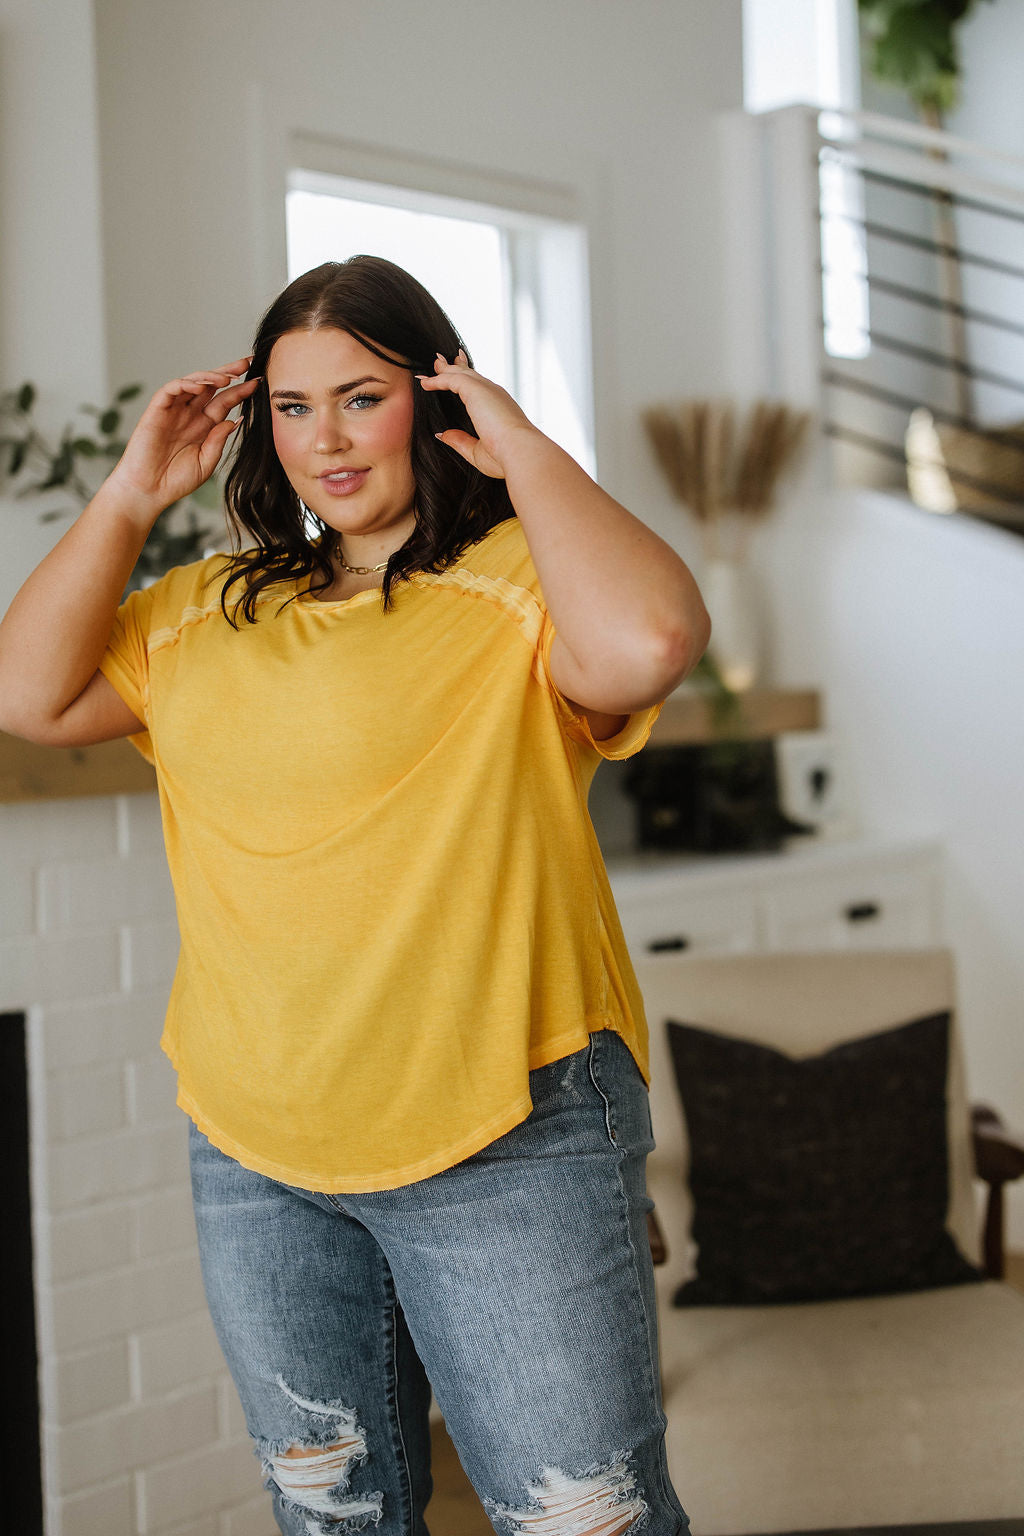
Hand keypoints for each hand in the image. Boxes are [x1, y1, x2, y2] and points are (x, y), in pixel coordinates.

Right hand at [105, 357, 259, 521]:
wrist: (149, 491)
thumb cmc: (176, 480)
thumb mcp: (206, 461)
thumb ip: (218, 440)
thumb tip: (234, 419)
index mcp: (204, 426)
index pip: (224, 401)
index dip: (240, 391)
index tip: (258, 383)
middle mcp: (190, 414)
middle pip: (211, 386)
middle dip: (228, 372)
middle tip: (246, 363)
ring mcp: (173, 411)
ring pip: (192, 383)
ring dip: (209, 376)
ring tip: (226, 378)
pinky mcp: (156, 410)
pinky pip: (171, 389)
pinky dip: (186, 384)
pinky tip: (201, 386)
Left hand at [417, 350, 540, 478]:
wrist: (519, 451)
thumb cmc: (505, 457)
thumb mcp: (477, 451)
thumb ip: (460, 440)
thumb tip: (443, 435)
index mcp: (499, 407)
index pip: (481, 388)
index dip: (467, 380)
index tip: (455, 375)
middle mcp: (494, 394)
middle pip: (470, 375)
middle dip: (454, 368)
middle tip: (440, 363)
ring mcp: (486, 389)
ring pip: (460, 373)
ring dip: (444, 370)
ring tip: (430, 367)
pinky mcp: (476, 390)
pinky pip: (451, 379)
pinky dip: (437, 379)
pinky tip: (424, 383)